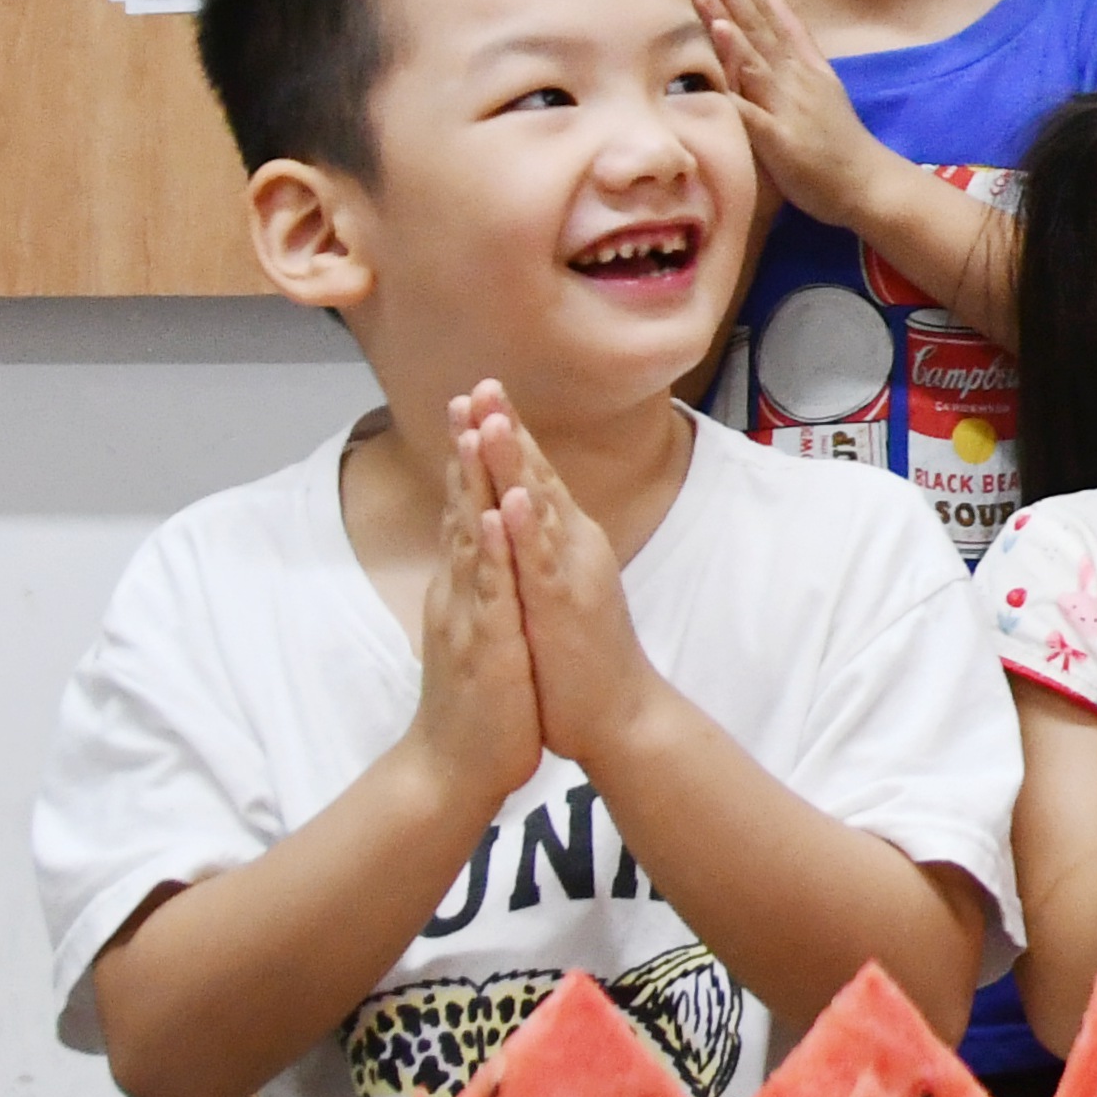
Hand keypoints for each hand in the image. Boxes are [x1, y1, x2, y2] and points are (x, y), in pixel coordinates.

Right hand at [404, 437, 546, 816]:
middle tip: (470, 391)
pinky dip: (490, 553)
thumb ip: (476, 587)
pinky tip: (495, 516)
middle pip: (463, 508)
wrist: (454, 769)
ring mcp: (467, 615)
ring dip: (474, 484)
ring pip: (469, 538)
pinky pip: (487, 593)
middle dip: (468, 450)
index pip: (469, 507)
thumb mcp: (479, 629)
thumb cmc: (476, 700)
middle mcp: (459, 590)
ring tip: (477, 430)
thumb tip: (479, 549)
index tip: (479, 403)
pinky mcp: (482, 646)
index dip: (473, 457)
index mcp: (465, 584)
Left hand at [461, 388, 664, 764]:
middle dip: (507, 428)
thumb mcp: (556, 590)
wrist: (617, 713)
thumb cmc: (580, 658)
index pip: (530, 477)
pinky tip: (514, 499)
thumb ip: (544, 549)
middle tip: (483, 382)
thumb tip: (526, 515)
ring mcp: (571, 573)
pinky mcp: (567, 607)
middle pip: (535, 476)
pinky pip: (544, 563)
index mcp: (563, 542)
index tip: (479, 393)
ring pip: (539, 508)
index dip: (506, 433)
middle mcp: (572, 546)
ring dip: (516, 462)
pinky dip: (530, 528)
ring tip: (494, 419)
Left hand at [689, 0, 890, 226]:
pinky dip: (738, 88)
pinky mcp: (782, 139)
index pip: (764, 15)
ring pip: (753, 58)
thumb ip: (797, 38)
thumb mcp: (821, 77)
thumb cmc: (837, 138)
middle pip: (756, 26)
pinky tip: (720, 74)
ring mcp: (788, 105)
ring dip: (729, 23)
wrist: (868, 183)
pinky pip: (753, 111)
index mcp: (798, 63)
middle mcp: (793, 76)